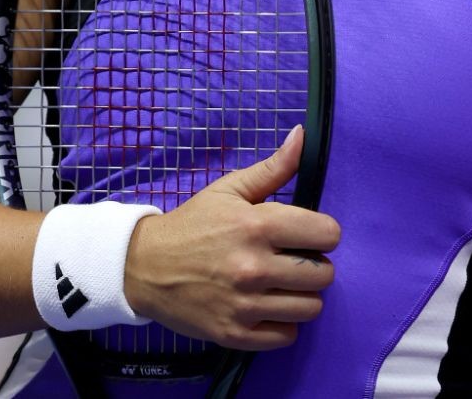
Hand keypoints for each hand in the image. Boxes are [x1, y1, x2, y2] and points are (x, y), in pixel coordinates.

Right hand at [122, 126, 340, 348]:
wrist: (143, 267)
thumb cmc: (192, 225)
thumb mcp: (230, 190)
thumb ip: (273, 168)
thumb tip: (303, 136)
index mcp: (258, 225)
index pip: (328, 234)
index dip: (322, 233)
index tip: (306, 235)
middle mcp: (255, 267)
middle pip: (324, 275)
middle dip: (314, 265)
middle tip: (292, 260)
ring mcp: (245, 305)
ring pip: (310, 308)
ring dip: (301, 296)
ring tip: (281, 285)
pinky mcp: (234, 335)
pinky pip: (286, 336)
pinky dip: (282, 324)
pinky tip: (267, 307)